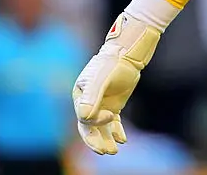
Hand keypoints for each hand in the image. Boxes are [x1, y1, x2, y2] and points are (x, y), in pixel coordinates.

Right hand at [71, 13, 160, 154]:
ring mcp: (101, 106)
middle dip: (96, 141)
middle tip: (106, 151)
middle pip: (88, 128)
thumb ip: (92, 97)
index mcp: (80, 97)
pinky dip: (117, 131)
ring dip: (106, 140)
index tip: (110, 115)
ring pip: (100, 128)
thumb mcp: (100, 78)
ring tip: (113, 151)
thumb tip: (84, 118)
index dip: (96, 121)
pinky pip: (113, 124)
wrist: (126, 55)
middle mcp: (88, 104)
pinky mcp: (113, 107)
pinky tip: (122, 139)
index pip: (84, 117)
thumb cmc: (111, 64)